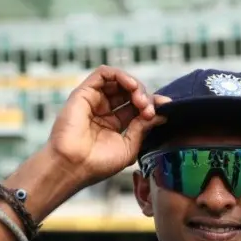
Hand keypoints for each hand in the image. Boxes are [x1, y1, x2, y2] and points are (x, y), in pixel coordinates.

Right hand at [45, 66, 170, 188]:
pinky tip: (131, 86)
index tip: (166, 108)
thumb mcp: (129, 146)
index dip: (152, 104)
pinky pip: (104, 73)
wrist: (74, 166)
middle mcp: (104, 110)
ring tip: (141, 100)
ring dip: (135, 85)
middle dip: (145, 96)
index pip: (137, 106)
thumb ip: (143, 128)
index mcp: (115, 124)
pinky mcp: (84, 92)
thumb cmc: (98, 164)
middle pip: (130, 92)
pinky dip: (120, 75)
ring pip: (119, 80)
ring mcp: (94, 101)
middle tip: (149, 109)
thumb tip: (162, 113)